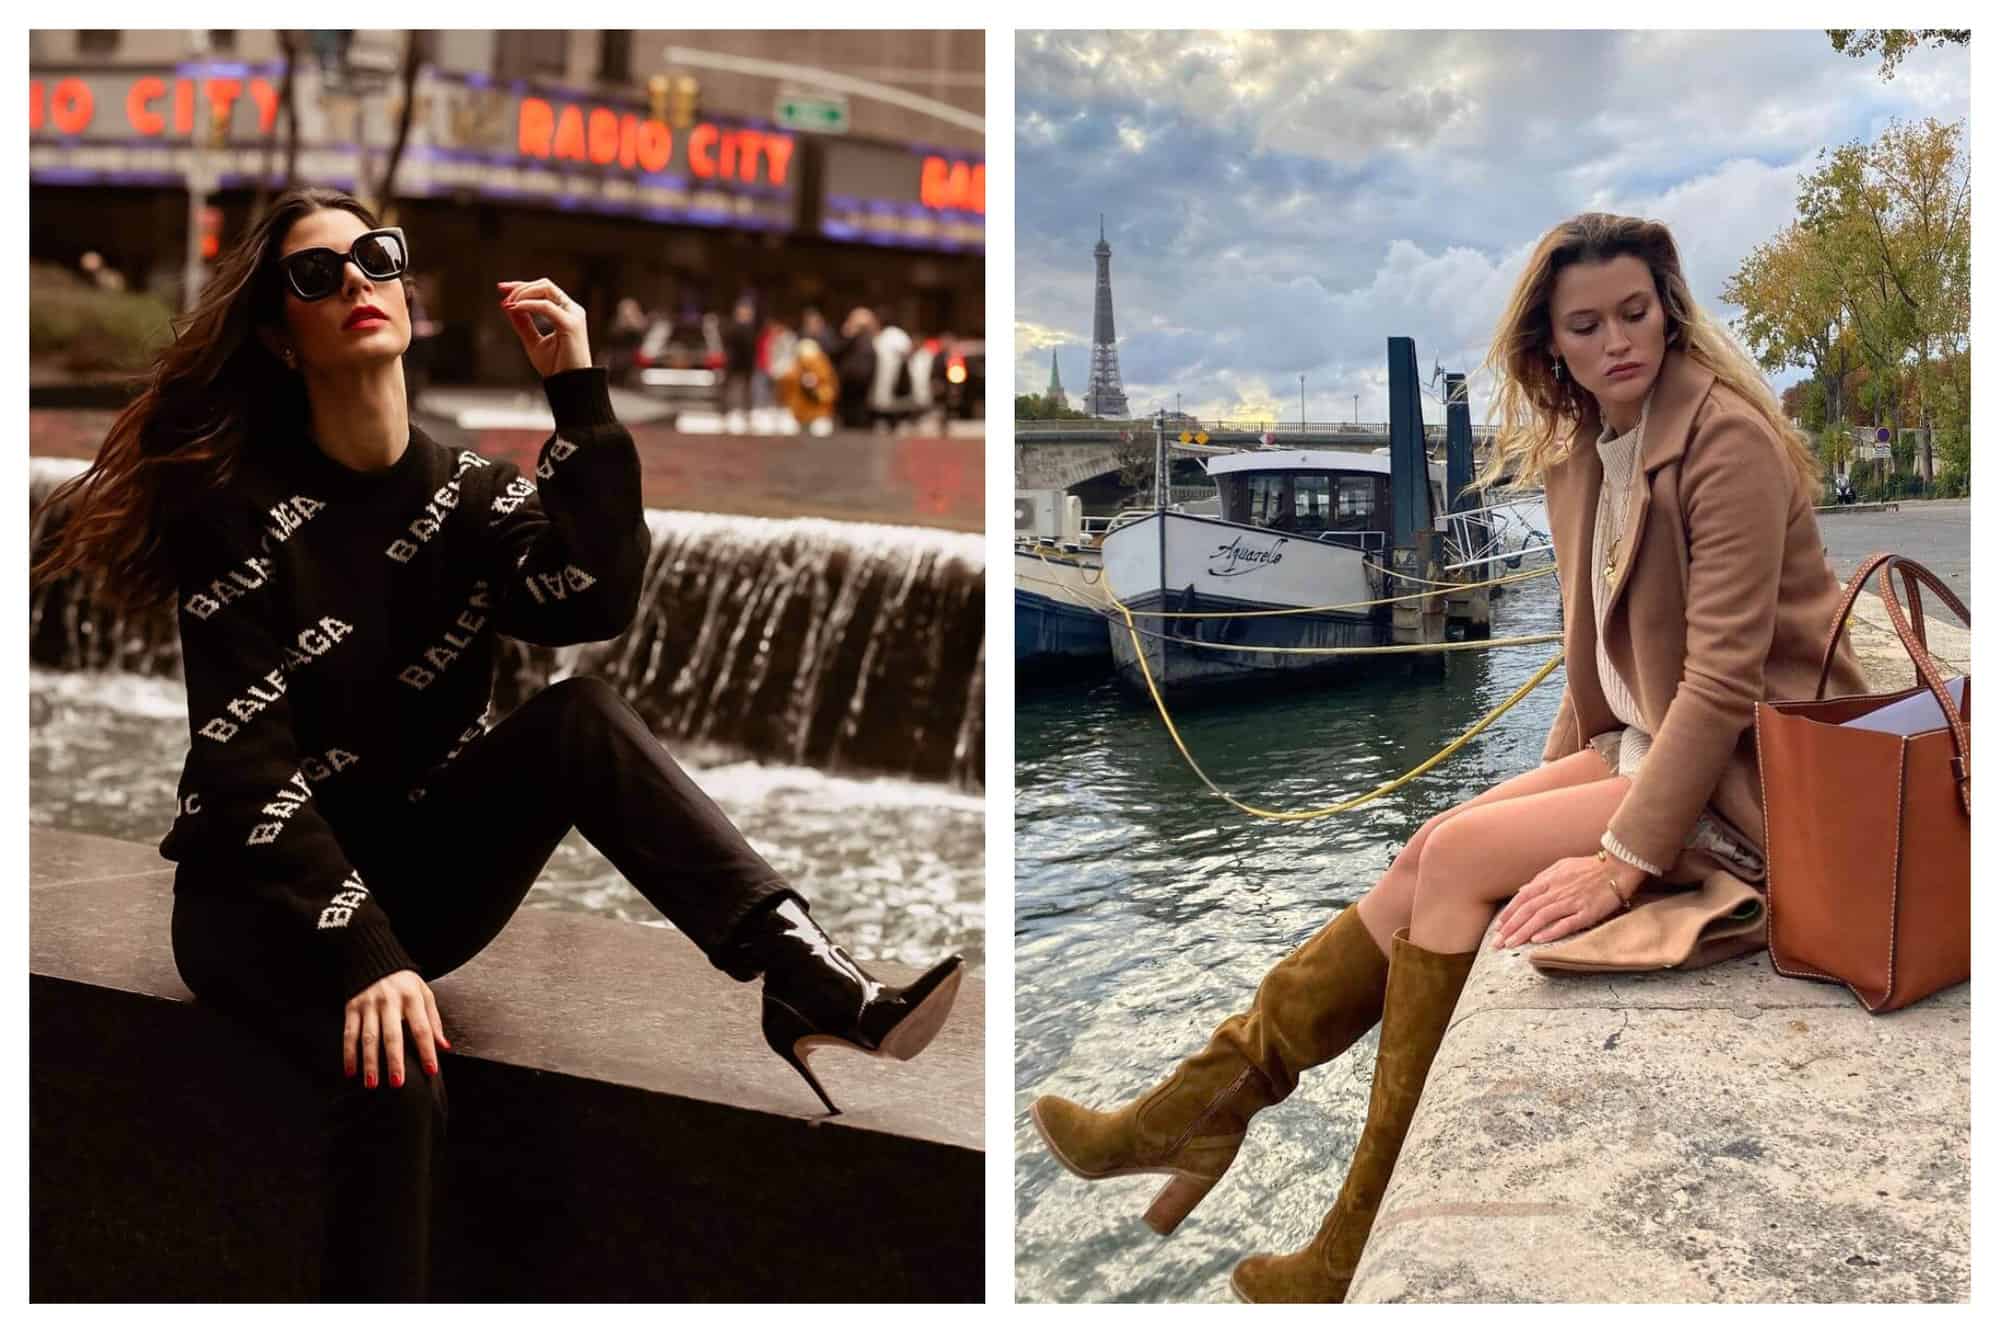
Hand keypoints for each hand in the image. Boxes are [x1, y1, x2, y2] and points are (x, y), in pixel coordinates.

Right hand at [343, 969, 448, 1088]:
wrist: (375, 960)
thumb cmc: (404, 983)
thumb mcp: (425, 994)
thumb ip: (434, 1021)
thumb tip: (444, 1046)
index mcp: (412, 997)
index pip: (422, 1028)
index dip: (427, 1050)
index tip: (431, 1070)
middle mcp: (389, 1001)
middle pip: (393, 1035)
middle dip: (395, 1061)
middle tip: (397, 1082)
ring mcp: (369, 1005)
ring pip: (369, 1037)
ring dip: (370, 1062)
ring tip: (372, 1082)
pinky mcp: (352, 1008)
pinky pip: (350, 1034)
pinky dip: (349, 1054)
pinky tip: (351, 1071)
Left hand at [497, 278, 591, 377]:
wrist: (570, 386)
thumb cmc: (556, 367)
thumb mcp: (533, 341)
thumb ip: (523, 323)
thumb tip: (507, 306)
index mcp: (566, 313)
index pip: (543, 290)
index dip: (522, 286)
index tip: (501, 288)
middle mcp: (572, 310)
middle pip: (544, 285)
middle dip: (521, 287)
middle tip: (504, 298)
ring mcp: (573, 315)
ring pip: (546, 289)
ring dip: (523, 293)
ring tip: (509, 304)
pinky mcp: (571, 324)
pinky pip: (546, 306)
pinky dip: (528, 305)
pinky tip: (515, 308)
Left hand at [1491, 854, 1644, 949]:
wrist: (1619, 866)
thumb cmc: (1590, 868)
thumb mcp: (1561, 866)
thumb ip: (1541, 879)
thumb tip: (1523, 890)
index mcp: (1550, 880)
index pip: (1523, 899)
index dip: (1509, 913)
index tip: (1498, 928)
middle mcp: (1557, 891)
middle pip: (1528, 910)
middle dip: (1510, 928)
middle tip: (1496, 944)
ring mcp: (1572, 902)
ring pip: (1542, 918)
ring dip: (1524, 932)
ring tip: (1510, 944)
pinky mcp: (1587, 912)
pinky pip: (1566, 923)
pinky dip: (1550, 931)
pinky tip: (1537, 940)